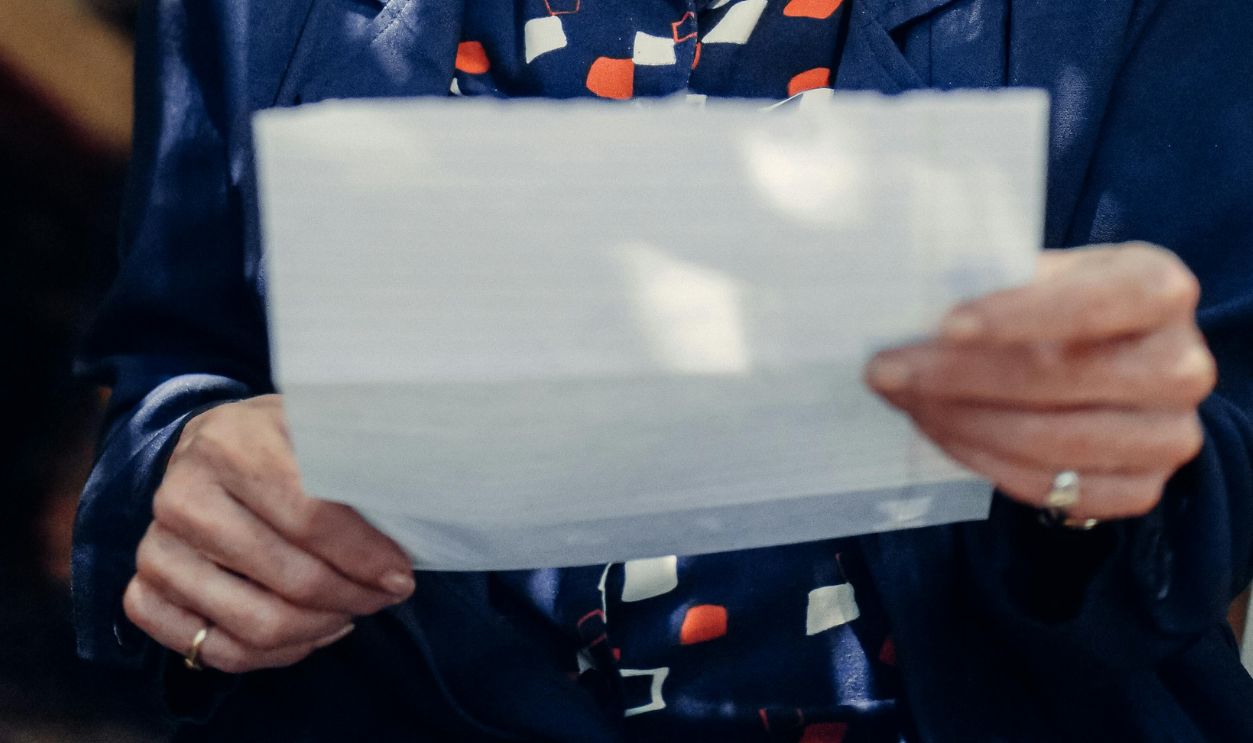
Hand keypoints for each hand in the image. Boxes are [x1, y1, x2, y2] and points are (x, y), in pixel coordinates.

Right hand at [123, 394, 414, 672]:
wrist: (212, 442)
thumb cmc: (281, 439)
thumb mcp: (319, 426)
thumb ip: (354, 461)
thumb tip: (412, 509)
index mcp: (230, 443)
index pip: (311, 518)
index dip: (365, 556)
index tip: (402, 574)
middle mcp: (182, 495)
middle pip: (289, 578)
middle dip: (352, 597)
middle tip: (386, 596)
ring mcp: (156, 546)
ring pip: (254, 624)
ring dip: (320, 628)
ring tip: (353, 611)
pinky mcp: (143, 588)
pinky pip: (213, 650)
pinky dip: (272, 654)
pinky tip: (310, 631)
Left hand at [865, 243, 1216, 520]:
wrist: (1099, 360)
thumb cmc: (1052, 304)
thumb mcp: (1037, 274)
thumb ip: (992, 282)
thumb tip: (908, 302)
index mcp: (1160, 288)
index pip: (1094, 302)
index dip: (1017, 316)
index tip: (944, 325)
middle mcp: (1183, 365)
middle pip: (1061, 378)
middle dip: (958, 376)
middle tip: (885, 370)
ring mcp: (1169, 434)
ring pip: (1051, 442)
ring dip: (961, 423)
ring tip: (903, 401)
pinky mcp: (1143, 488)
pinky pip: (1053, 488)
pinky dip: (985, 463)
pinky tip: (940, 434)